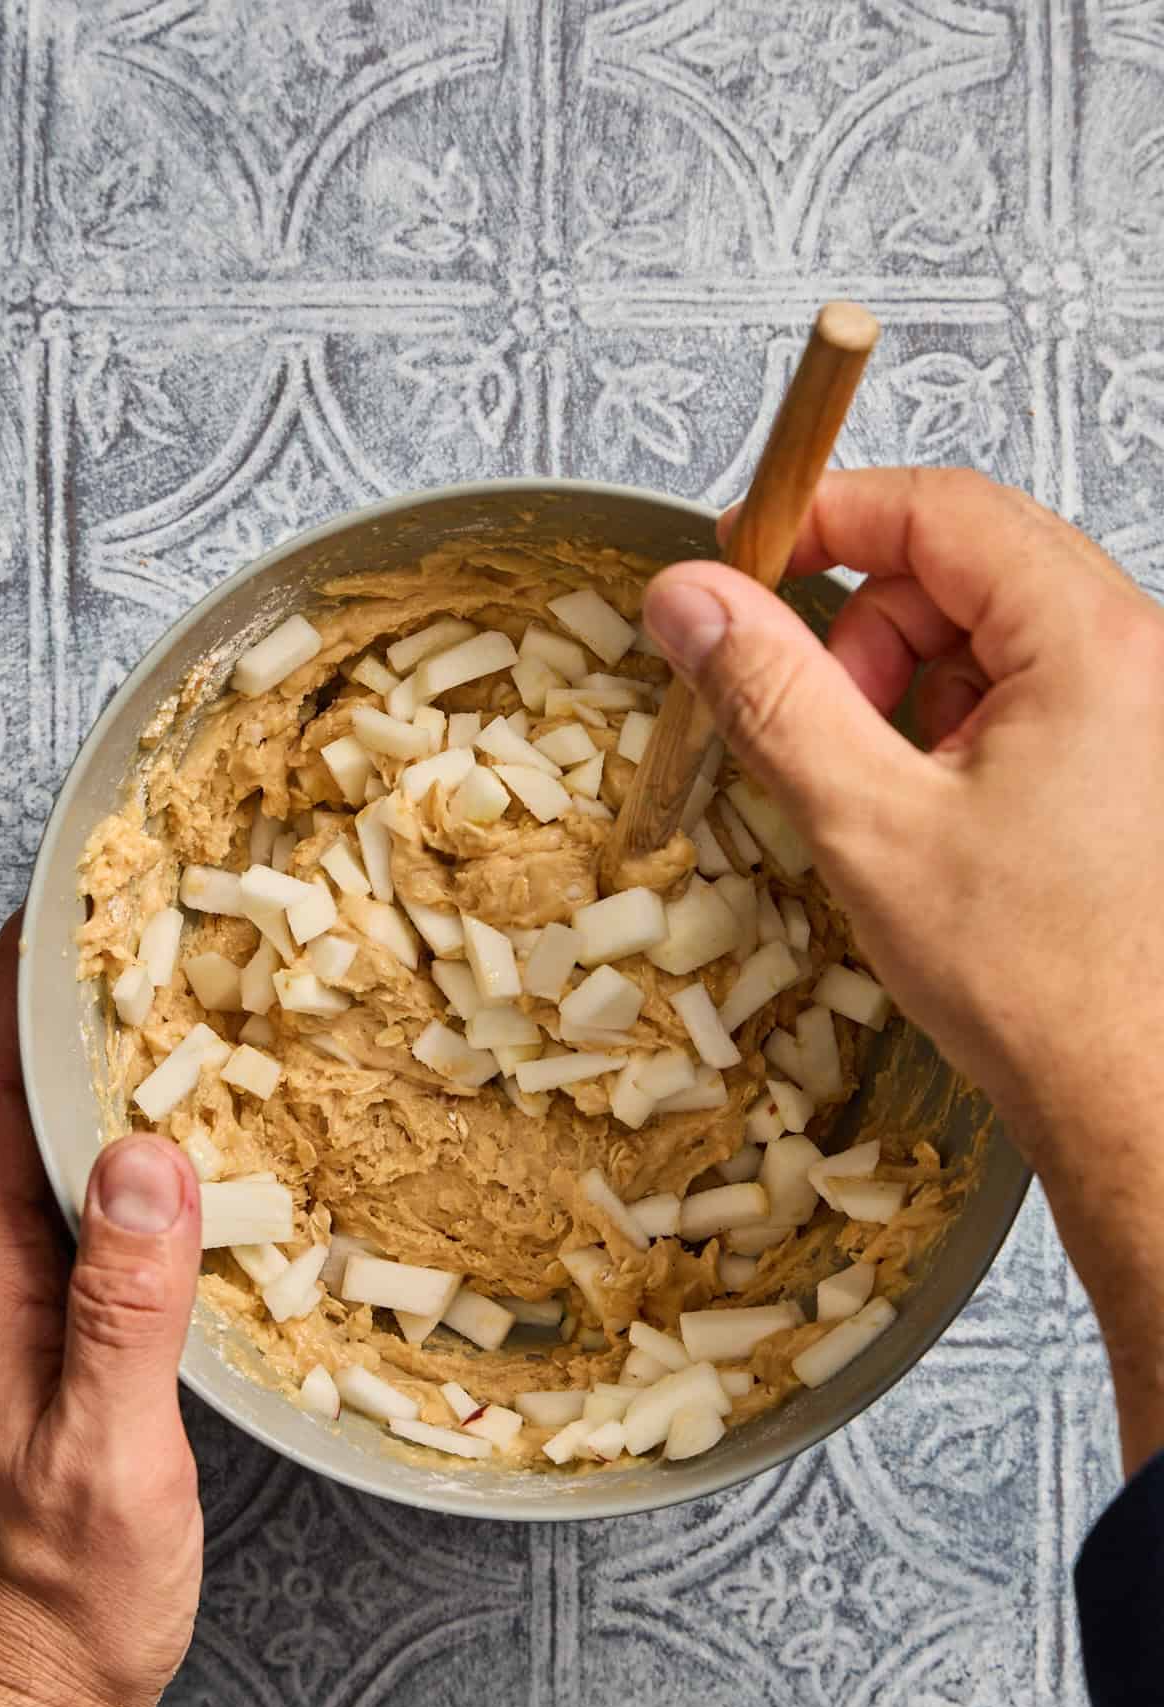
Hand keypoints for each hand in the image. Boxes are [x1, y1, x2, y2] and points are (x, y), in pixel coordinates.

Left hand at [0, 916, 202, 1706]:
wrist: (31, 1687)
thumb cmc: (54, 1589)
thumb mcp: (97, 1453)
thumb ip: (120, 1309)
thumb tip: (143, 1160)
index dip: (16, 982)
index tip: (79, 898)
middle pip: (10, 1085)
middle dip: (75, 993)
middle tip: (166, 918)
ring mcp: (28, 1284)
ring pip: (57, 1128)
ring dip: (113, 1053)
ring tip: (203, 987)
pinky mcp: (75, 1313)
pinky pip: (102, 1187)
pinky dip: (148, 1127)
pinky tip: (217, 1119)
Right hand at [643, 468, 1163, 1475]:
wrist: (1131, 1090)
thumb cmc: (1037, 979)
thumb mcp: (868, 821)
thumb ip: (771, 692)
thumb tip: (693, 599)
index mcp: (1091, 644)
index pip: (941, 508)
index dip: (828, 518)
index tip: (749, 556)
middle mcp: (1137, 655)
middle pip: (965, 563)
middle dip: (867, 624)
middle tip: (815, 708)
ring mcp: (1140, 705)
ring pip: (989, 629)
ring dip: (908, 681)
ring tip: (880, 784)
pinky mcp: (1128, 752)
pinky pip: (1022, 688)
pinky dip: (952, 724)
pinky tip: (928, 805)